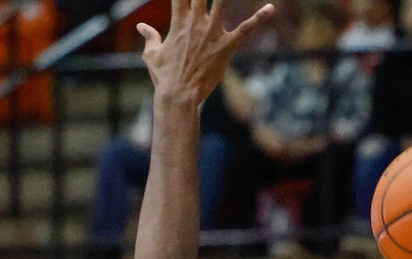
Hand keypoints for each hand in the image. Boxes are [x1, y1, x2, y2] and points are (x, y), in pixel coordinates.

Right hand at [137, 0, 273, 110]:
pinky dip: (259, 18)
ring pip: (223, 1)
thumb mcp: (152, 55)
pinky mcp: (226, 46)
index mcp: (179, 21)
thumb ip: (149, 36)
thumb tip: (141, 26)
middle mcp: (196, 22)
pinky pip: (245, 29)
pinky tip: (271, 8)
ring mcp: (212, 33)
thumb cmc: (164, 77)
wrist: (178, 97)